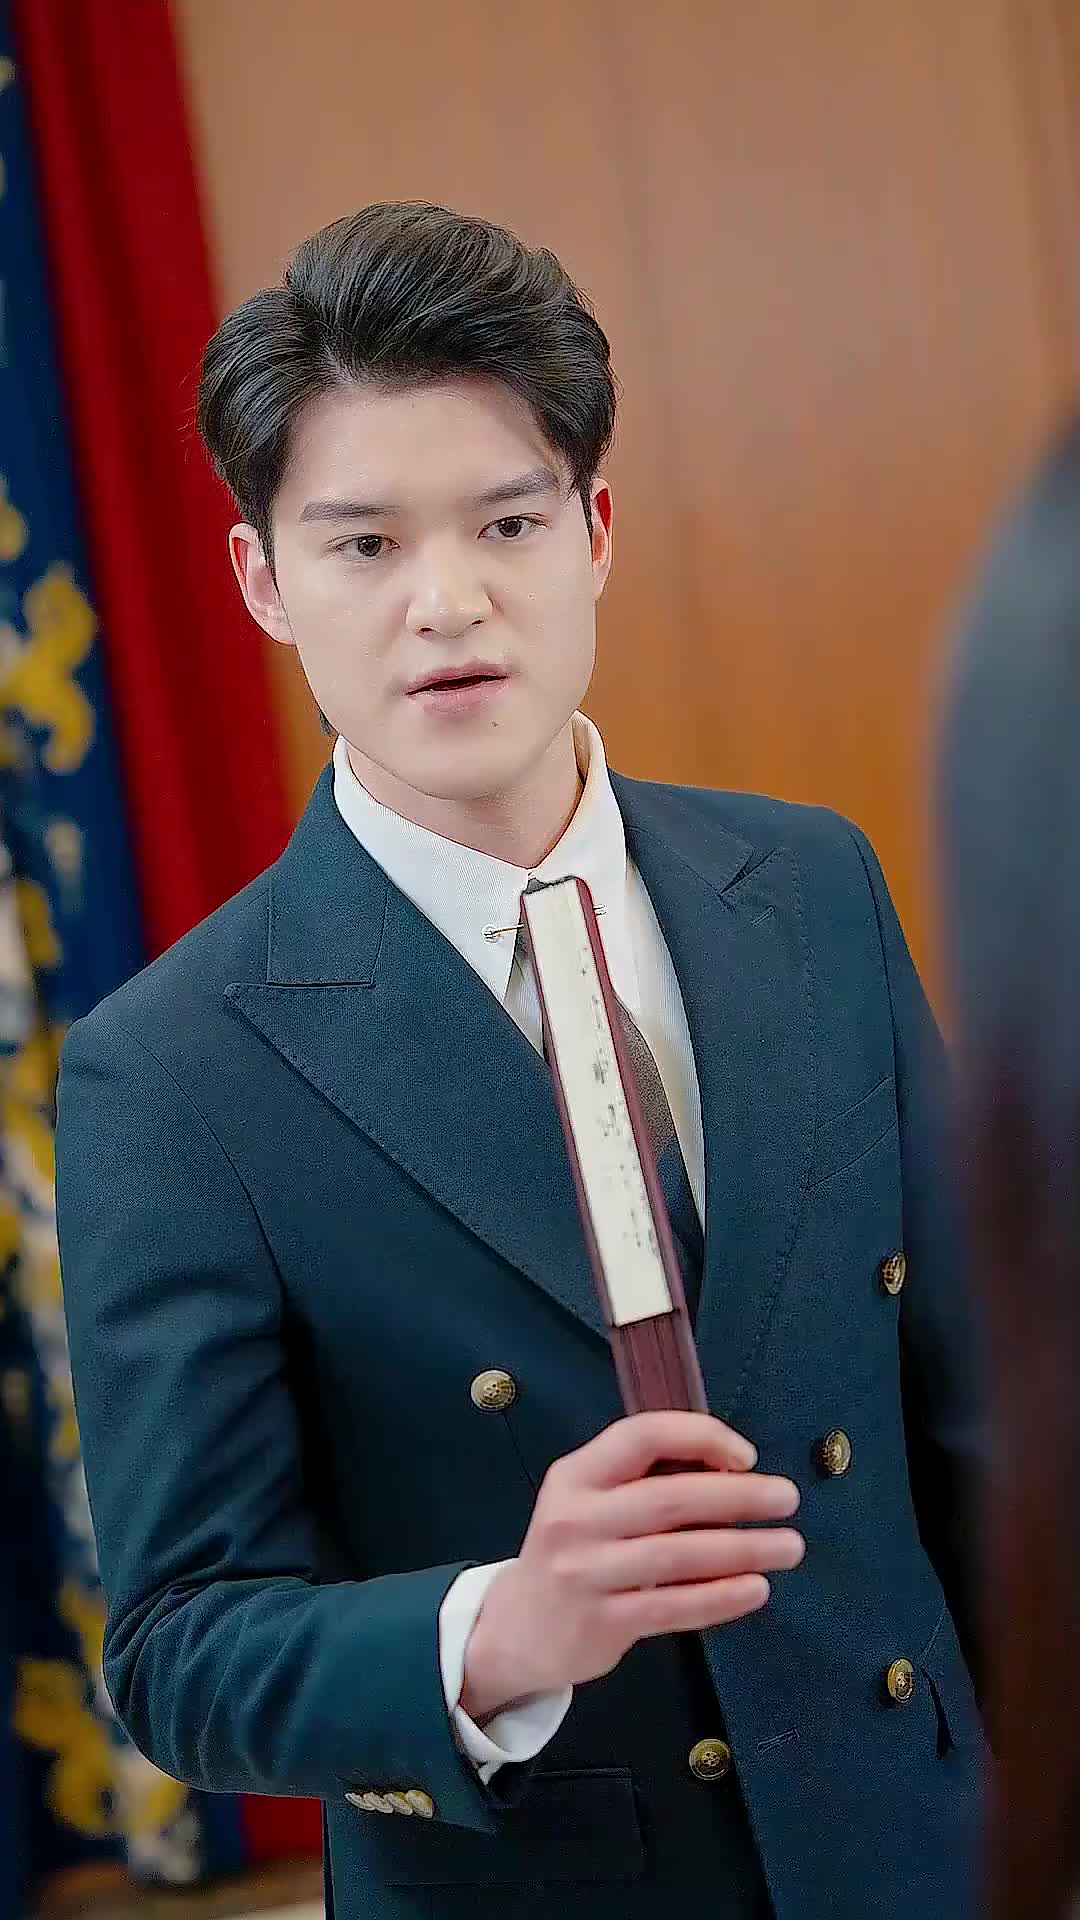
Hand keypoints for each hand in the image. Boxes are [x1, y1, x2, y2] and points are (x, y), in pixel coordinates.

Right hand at [459, 1410, 803, 1722]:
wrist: (520, 1627)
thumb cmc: (577, 1549)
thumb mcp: (591, 1501)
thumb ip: (645, 1480)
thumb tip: (734, 1466)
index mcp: (575, 1475)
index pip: (641, 1436)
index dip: (699, 1436)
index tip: (747, 1454)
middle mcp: (574, 1519)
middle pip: (669, 1499)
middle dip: (739, 1495)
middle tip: (789, 1498)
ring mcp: (584, 1574)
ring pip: (677, 1556)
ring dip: (743, 1549)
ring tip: (789, 1547)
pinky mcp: (600, 1624)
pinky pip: (672, 1607)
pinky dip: (720, 1597)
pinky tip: (756, 1589)